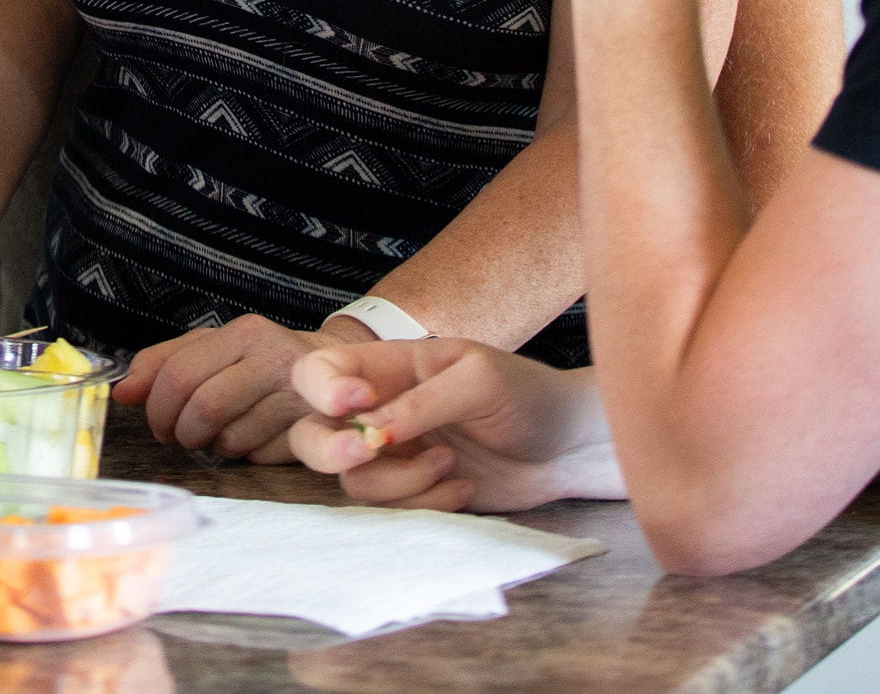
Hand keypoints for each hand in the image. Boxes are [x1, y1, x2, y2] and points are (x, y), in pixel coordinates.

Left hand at [118, 315, 343, 461]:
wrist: (334, 374)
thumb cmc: (260, 363)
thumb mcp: (214, 348)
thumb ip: (164, 363)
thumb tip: (122, 391)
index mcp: (244, 333)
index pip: (179, 374)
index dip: (157, 407)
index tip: (157, 424)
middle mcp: (274, 358)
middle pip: (202, 409)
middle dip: (181, 433)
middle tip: (180, 437)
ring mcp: (296, 397)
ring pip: (229, 440)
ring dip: (214, 447)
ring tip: (221, 434)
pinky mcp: (310, 431)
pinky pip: (257, 458)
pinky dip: (244, 456)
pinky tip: (253, 439)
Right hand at [285, 338, 623, 512]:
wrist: (568, 447)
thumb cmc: (526, 393)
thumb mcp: (478, 379)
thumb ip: (422, 402)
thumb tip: (371, 431)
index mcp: (387, 367)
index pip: (319, 371)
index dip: (321, 388)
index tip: (356, 402)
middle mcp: (379, 411)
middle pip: (311, 434)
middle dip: (330, 448)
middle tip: (369, 449)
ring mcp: (394, 457)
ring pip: (353, 480)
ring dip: (399, 481)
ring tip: (450, 463)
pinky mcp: (414, 495)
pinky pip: (391, 511)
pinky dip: (425, 504)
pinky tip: (463, 487)